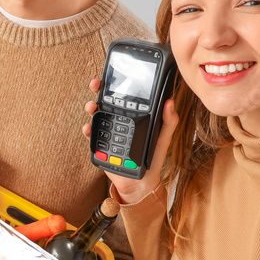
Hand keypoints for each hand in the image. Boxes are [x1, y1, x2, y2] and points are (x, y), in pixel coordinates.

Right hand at [82, 78, 178, 204]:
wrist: (141, 182)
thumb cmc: (153, 158)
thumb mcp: (163, 138)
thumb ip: (168, 121)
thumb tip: (170, 102)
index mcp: (134, 116)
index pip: (124, 96)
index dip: (117, 85)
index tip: (113, 76)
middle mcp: (119, 121)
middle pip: (106, 101)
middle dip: (99, 91)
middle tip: (96, 85)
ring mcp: (108, 132)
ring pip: (96, 116)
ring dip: (91, 108)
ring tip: (92, 107)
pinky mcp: (101, 146)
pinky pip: (92, 136)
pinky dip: (88, 131)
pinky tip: (89, 128)